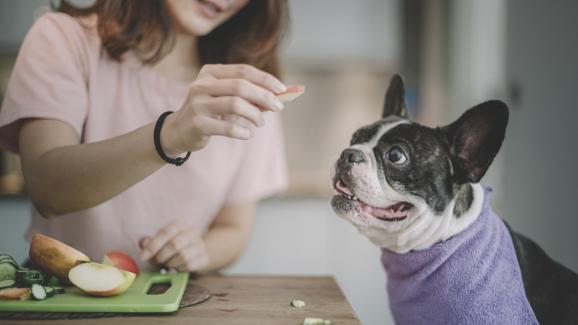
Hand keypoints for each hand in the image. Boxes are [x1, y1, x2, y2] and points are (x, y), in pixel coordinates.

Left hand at [139, 219, 209, 271]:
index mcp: (179, 224)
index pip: (165, 232)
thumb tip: (143, 243)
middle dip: (161, 256)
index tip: (143, 257)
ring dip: (171, 263)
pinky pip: (190, 265)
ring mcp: (200, 245)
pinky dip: (180, 268)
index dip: (153, 246)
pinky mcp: (204, 257)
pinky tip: (177, 266)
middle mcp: (191, 232)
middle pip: (174, 245)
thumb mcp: (160, 241)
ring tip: (167, 263)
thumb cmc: (173, 246)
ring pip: (183, 256)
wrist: (197, 250)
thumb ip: (149, 242)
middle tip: (157, 261)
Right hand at [161, 64, 286, 155]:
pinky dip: (242, 131)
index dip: (265, 79)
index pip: (243, 71)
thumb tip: (291, 92)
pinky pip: (226, 126)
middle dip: (264, 97)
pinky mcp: (197, 123)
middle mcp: (202, 84)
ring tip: (260, 123)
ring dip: (255, 115)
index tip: (282, 90)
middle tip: (279, 108)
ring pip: (235, 104)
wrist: (179, 131)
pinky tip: (247, 134)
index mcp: (210, 72)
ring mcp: (197, 103)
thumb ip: (255, 96)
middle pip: (240, 86)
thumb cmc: (212, 113)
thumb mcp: (229, 99)